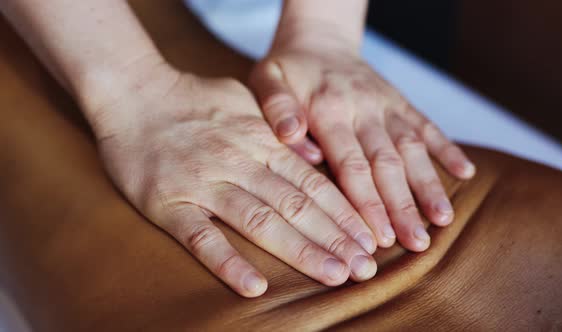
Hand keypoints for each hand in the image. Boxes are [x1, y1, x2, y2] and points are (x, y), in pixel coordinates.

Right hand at [89, 65, 377, 296]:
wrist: (133, 92)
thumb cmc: (193, 99)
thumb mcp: (246, 101)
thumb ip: (282, 127)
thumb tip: (317, 155)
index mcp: (261, 141)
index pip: (313, 183)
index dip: (344, 213)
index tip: (370, 240)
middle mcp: (239, 162)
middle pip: (296, 205)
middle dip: (335, 238)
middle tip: (365, 268)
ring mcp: (203, 185)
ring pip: (259, 221)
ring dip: (300, 250)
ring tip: (334, 275)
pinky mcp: (168, 205)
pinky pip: (201, 238)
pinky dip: (228, 262)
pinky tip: (254, 288)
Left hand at [249, 35, 475, 252]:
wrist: (318, 38)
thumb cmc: (288, 68)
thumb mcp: (267, 79)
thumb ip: (277, 109)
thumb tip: (292, 138)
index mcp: (328, 109)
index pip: (352, 165)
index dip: (368, 203)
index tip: (380, 238)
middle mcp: (363, 108)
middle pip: (387, 164)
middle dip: (402, 206)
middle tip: (417, 243)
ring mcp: (386, 104)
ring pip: (412, 148)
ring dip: (428, 185)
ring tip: (443, 220)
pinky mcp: (400, 101)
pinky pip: (428, 124)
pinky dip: (448, 148)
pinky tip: (466, 174)